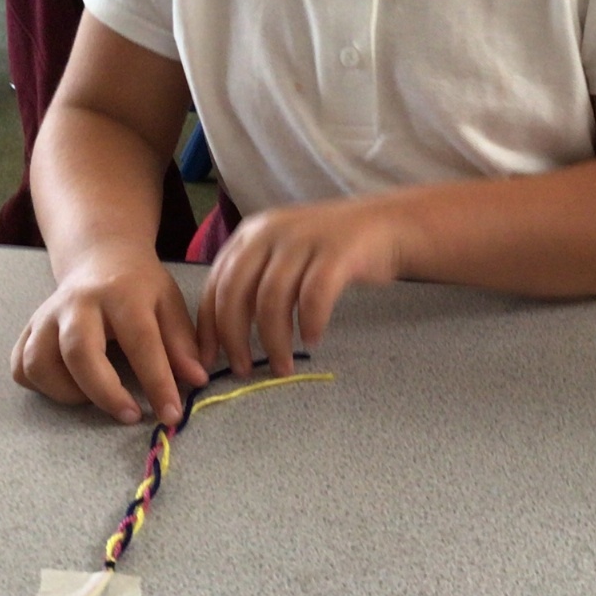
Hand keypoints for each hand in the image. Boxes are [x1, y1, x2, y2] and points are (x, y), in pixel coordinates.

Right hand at [12, 247, 207, 424]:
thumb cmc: (140, 287)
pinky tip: (71, 387)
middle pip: (78, 352)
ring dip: (68, 393)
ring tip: (98, 397)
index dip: (157, 382)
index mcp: (120, 294)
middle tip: (131, 415)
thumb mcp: (170, 304)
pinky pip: (21, 367)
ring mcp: (46, 317)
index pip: (140, 341)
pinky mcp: (28, 331)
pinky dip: (42, 387)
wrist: (100, 258)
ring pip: (39, 363)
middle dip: (105, 392)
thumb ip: (183, 343)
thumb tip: (197, 380)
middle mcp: (76, 303)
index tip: (172, 414)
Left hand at [197, 197, 410, 375]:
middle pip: (235, 292)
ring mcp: (304, 239)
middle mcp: (270, 232)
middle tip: (243, 370)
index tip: (210, 359)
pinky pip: (314, 296)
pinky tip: (313, 340)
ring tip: (283, 367)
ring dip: (274, 341)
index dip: (209, 326)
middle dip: (235, 337)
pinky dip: (310, 323)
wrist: (386, 226)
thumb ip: (254, 284)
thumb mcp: (282, 258)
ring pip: (271, 299)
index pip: (215, 284)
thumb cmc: (330, 252)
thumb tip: (226, 334)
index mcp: (250, 235)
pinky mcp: (337, 252)